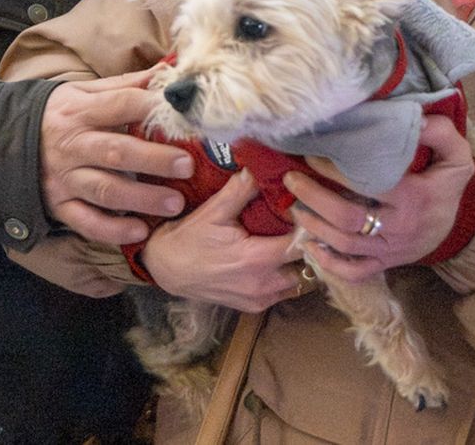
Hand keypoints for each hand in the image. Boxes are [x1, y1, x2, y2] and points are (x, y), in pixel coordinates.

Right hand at [40, 70, 193, 243]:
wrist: (4, 141)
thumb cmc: (57, 115)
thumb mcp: (82, 92)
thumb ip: (123, 86)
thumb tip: (165, 74)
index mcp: (80, 112)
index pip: (120, 105)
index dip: (151, 108)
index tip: (184, 116)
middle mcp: (73, 145)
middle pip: (117, 151)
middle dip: (153, 159)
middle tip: (186, 165)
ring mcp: (65, 178)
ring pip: (105, 190)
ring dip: (141, 198)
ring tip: (175, 203)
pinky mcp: (60, 206)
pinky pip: (87, 222)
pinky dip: (113, 230)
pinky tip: (140, 232)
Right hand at [141, 168, 302, 311]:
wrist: (166, 269)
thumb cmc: (189, 238)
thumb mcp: (214, 210)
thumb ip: (241, 189)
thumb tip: (260, 167)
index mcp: (256, 259)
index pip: (302, 243)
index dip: (308, 226)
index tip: (306, 212)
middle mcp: (263, 284)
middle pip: (305, 264)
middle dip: (307, 245)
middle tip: (303, 225)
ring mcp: (259, 299)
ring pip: (298, 281)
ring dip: (298, 263)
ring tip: (289, 242)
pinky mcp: (254, 307)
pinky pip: (283, 293)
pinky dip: (285, 278)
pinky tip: (275, 261)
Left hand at [284, 115, 474, 283]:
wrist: (463, 226)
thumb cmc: (448, 184)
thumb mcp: (455, 155)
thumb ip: (439, 132)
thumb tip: (415, 118)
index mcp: (413, 197)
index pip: (367, 184)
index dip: (334, 171)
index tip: (312, 156)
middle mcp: (399, 227)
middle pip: (347, 217)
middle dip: (313, 198)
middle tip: (291, 179)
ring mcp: (390, 250)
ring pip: (344, 244)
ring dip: (314, 226)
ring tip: (293, 206)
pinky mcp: (385, 264)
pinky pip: (354, 272)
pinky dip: (328, 263)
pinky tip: (309, 246)